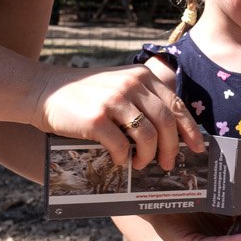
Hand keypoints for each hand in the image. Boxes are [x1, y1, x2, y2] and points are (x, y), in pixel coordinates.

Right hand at [33, 63, 204, 169]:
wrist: (42, 90)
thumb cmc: (85, 94)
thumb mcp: (119, 85)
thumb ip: (143, 100)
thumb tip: (172, 133)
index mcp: (142, 77)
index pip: (176, 106)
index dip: (190, 130)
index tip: (197, 148)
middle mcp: (131, 85)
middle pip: (166, 123)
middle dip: (172, 148)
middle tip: (169, 164)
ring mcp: (113, 100)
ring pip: (147, 136)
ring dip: (148, 156)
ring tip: (142, 164)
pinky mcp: (95, 118)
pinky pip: (120, 145)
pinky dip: (123, 158)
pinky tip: (120, 161)